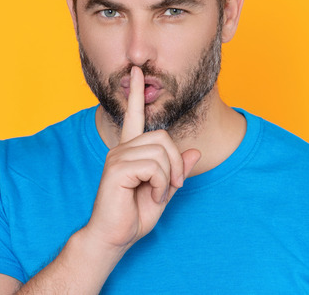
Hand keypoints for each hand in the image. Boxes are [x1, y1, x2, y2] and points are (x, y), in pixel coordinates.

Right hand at [83, 66, 200, 251]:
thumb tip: (195, 152)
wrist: (113, 238)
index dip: (137, 94)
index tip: (137, 71)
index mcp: (130, 152)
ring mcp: (117, 157)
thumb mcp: (164, 193)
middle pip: (163, 137)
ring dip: (168, 177)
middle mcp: (121, 149)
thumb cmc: (133, 216)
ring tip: (157, 193)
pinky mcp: (116, 169)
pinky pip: (153, 166)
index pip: (134, 117)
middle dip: (176, 163)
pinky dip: (160, 184)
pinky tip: (151, 195)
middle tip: (173, 185)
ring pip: (161, 152)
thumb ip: (177, 171)